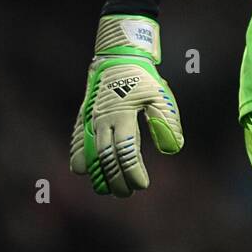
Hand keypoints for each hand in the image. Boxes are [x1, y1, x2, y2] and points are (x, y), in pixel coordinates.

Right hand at [69, 15, 183, 196]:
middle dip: (116, 179)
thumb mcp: (160, 95)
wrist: (116, 59)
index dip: (133, 171)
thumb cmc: (142, 78)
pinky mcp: (84, 119)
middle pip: (106, 159)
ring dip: (98, 174)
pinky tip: (86, 171)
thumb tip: (173, 149)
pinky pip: (78, 143)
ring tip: (107, 189)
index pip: (126, 151)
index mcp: (122, 115)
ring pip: (89, 155)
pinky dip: (80, 158)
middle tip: (127, 193)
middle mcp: (102, 120)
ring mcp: (90, 120)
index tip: (142, 185)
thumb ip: (166, 121)